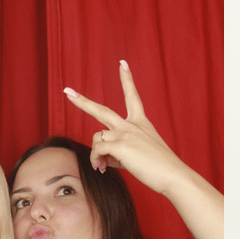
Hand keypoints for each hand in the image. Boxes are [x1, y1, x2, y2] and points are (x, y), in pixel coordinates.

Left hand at [64, 61, 185, 196]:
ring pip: (97, 138)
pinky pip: (98, 150)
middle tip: (67, 91)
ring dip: (96, 154)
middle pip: (102, 110)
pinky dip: (96, 160)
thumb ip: (118, 151)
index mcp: (140, 122)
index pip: (132, 96)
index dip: (127, 79)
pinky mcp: (121, 145)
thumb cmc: (158, 167)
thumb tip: (102, 157)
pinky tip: (103, 168)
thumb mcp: (139, 154)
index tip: (122, 63)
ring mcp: (126, 133)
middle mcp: (132, 124)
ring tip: (103, 166)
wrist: (172, 175)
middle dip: (82, 102)